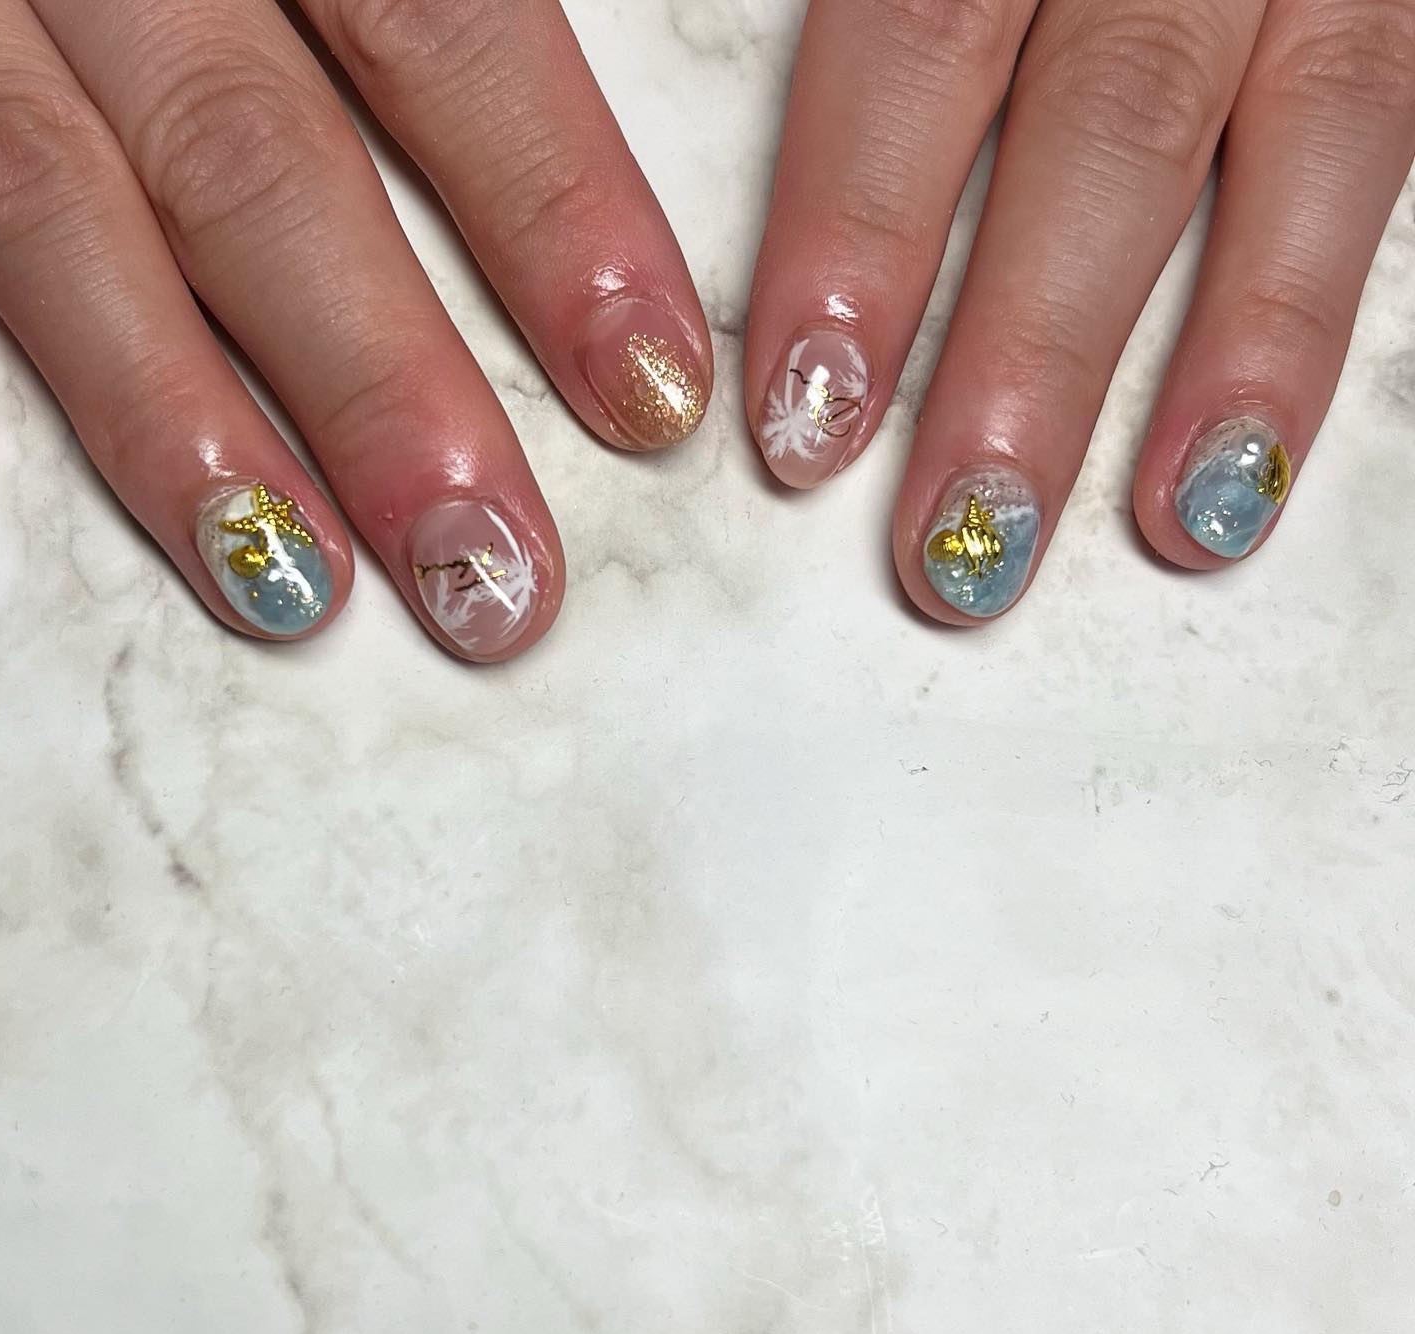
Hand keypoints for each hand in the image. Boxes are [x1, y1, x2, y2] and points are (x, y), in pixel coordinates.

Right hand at [0, 0, 710, 657]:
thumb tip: (520, 118)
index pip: (447, 28)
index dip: (558, 217)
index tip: (653, 392)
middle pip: (260, 158)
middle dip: (385, 384)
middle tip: (495, 572)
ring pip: (55, 201)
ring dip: (184, 421)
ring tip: (297, 592)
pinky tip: (55, 467)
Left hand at [745, 0, 1414, 621]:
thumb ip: (872, 17)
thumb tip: (730, 212)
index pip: (914, 36)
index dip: (857, 235)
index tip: (803, 413)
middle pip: (1102, 116)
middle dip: (1025, 350)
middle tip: (955, 535)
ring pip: (1286, 126)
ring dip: (1223, 353)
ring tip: (1172, 525)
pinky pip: (1380, 130)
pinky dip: (1315, 301)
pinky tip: (1260, 452)